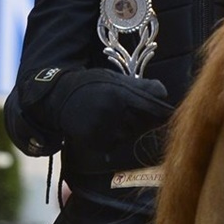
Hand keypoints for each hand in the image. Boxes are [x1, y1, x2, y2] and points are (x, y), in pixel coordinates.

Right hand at [50, 67, 171, 153]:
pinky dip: (111, 139)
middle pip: (142, 124)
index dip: (162, 113)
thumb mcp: (116, 79)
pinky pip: (113, 144)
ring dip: (124, 130)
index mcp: (121, 93)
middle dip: (139, 120)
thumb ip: (141, 87)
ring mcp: (103, 128)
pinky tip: (100, 127)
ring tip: (108, 117)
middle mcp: (113, 111)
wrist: (59, 98)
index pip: (155, 110)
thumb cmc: (92, 85)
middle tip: (122, 110)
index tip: (164, 114)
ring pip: (128, 135)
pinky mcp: (94, 141)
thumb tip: (164, 95)